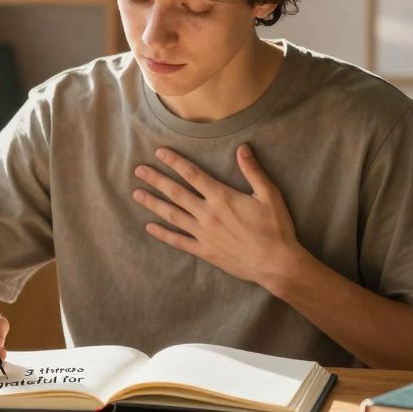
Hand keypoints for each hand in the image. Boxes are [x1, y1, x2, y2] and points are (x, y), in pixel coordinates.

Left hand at [132, 144, 301, 287]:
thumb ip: (253, 171)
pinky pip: (179, 241)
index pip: (192, 174)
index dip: (175, 162)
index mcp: (222, 197)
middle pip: (176, 193)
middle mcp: (207, 214)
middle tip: (138, 171)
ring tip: (137, 194)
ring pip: (172, 215)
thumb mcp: (269, 195)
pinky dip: (163, 234)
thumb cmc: (275, 228)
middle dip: (156, 180)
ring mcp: (203, 234)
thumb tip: (242, 148)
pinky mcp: (205, 251)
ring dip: (154, 204)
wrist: (276, 263)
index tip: (159, 153)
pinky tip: (150, 227)